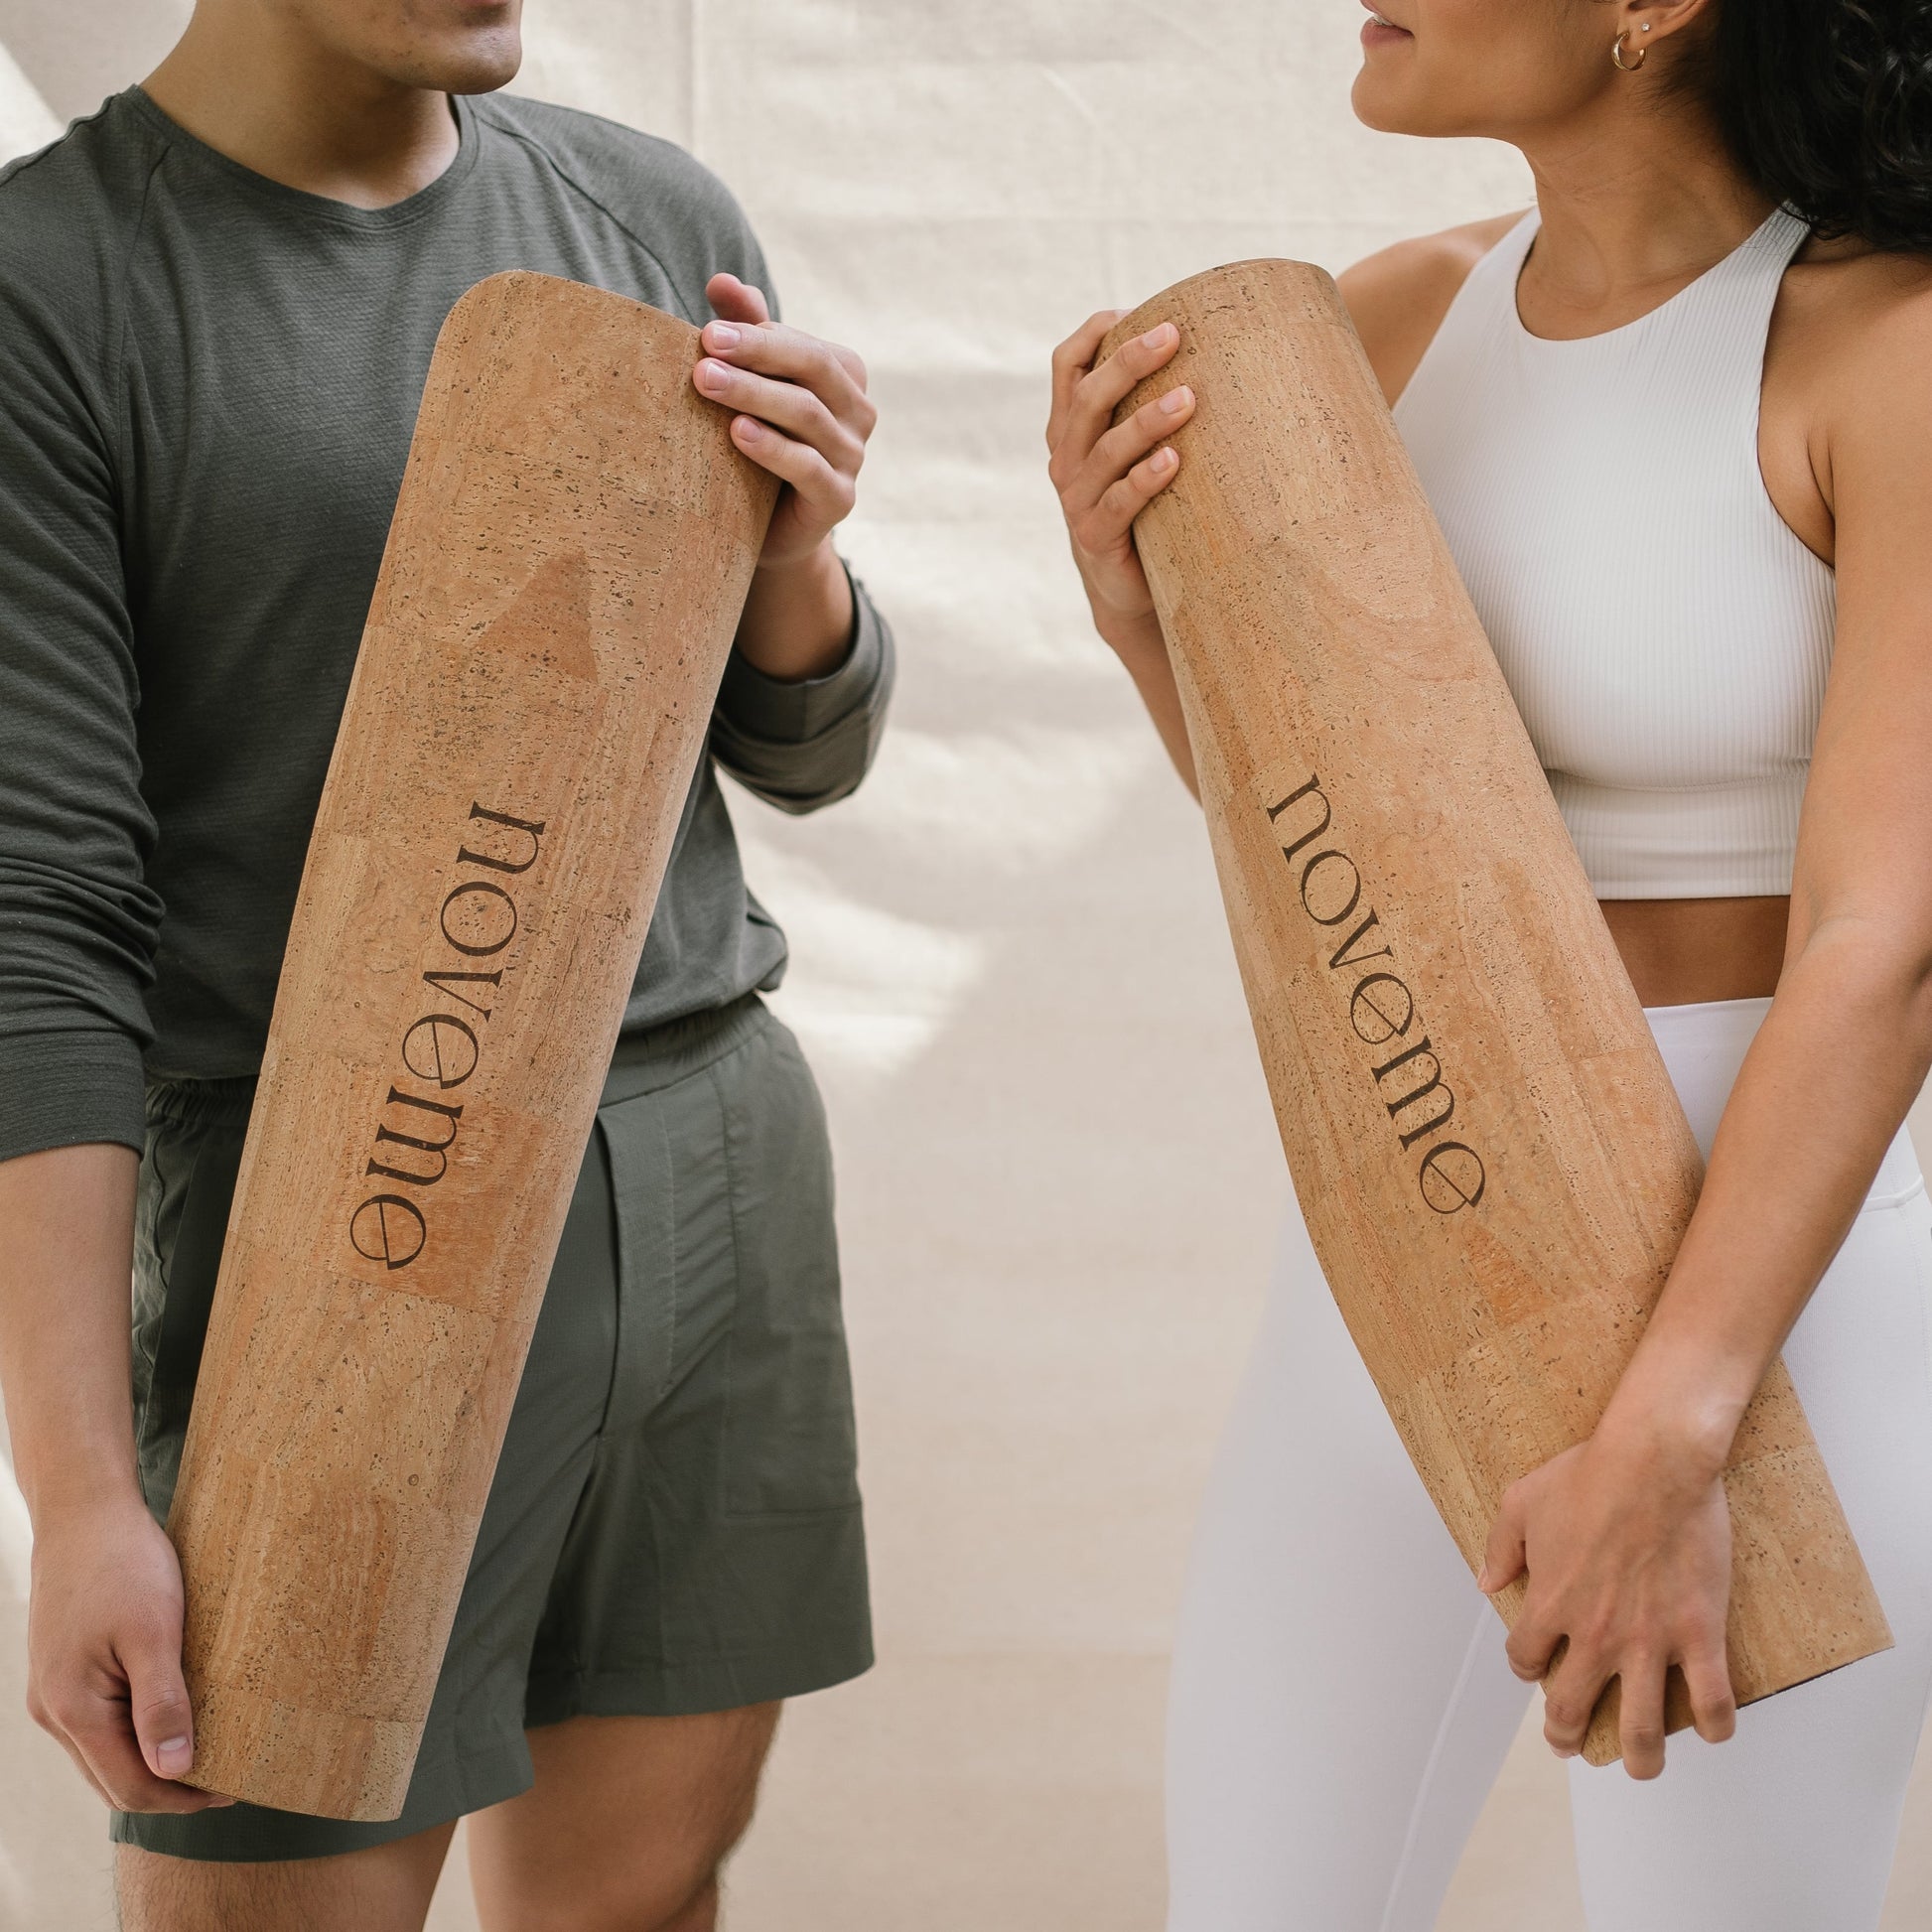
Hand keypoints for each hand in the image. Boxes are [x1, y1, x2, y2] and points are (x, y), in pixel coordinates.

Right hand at [26, 1494, 232, 1812]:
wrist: (84, 1514)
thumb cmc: (124, 1564)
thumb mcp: (154, 1631)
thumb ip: (161, 1704)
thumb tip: (175, 1770)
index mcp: (74, 1710)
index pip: (130, 1786)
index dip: (184, 1796)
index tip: (235, 1787)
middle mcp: (55, 1712)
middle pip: (114, 1779)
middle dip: (171, 1787)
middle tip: (231, 1774)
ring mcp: (55, 1693)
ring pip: (106, 1753)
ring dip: (154, 1760)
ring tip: (213, 1748)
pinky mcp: (66, 1672)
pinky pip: (102, 1722)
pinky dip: (137, 1732)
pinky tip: (177, 1714)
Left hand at [693, 273, 874, 573]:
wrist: (769, 529)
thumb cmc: (757, 448)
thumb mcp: (752, 388)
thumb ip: (745, 334)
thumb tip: (721, 281)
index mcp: (844, 376)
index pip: (803, 344)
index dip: (757, 333)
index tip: (706, 330)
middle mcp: (859, 413)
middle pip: (812, 368)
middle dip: (757, 352)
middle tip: (705, 345)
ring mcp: (854, 458)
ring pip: (807, 414)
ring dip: (754, 393)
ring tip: (705, 381)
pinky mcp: (839, 500)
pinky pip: (808, 468)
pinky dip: (772, 448)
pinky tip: (736, 432)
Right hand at [1045, 310, 1196, 642]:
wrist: (1125, 588)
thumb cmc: (1143, 506)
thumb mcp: (1135, 452)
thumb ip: (1150, 407)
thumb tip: (1222, 349)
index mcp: (1070, 429)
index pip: (1067, 365)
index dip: (1094, 334)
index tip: (1136, 311)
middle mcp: (1065, 459)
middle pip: (1087, 398)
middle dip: (1128, 361)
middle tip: (1173, 336)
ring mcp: (1076, 500)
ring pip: (1104, 449)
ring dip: (1145, 420)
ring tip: (1188, 399)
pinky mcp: (1096, 537)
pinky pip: (1119, 503)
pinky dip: (1145, 480)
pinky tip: (1174, 461)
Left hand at [1480, 1427, 1736, 1778]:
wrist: (1653, 1462)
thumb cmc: (1590, 1474)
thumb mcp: (1523, 1501)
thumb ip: (1501, 1548)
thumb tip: (1487, 1583)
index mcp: (1550, 1604)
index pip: (1525, 1660)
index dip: (1527, 1670)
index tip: (1536, 1670)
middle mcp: (1594, 1634)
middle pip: (1572, 1708)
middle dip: (1568, 1734)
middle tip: (1572, 1744)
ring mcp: (1647, 1639)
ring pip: (1643, 1728)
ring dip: (1640, 1758)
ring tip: (1640, 1766)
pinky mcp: (1698, 1634)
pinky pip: (1711, 1700)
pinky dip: (1713, 1726)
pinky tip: (1711, 1730)